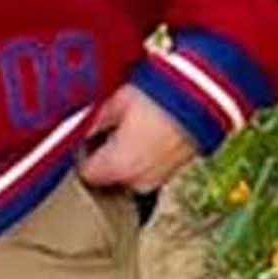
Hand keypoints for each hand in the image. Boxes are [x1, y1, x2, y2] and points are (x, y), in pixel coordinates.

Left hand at [76, 84, 198, 193]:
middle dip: (101, 156)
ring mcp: (156, 180)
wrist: (202, 99)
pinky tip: (143, 134)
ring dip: (121, 158)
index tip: (82, 136)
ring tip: (126, 128)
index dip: (80, 153)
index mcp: (118, 166)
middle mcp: (136, 181)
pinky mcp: (171, 174)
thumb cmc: (158, 97)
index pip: (85, 173)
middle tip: (104, 129)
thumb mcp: (115, 101)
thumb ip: (91, 120)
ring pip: (125, 175)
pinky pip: (145, 171)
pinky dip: (140, 158)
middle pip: (106, 177)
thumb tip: (75, 127)